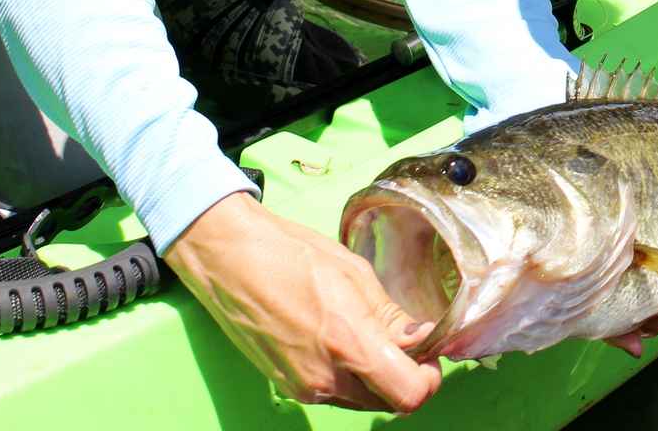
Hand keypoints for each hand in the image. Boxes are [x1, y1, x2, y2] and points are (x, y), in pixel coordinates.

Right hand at [164, 192, 442, 411]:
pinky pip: (335, 394)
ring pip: (363, 401)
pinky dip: (350, 377)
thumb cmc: (290, 254)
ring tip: (373, 337)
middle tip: (407, 343)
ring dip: (378, 379)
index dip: (428, 379)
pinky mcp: (287, 387)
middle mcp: (326, 377)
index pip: (408, 394)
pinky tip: (343, 342)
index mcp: (348, 343)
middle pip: (389, 402)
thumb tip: (421, 338)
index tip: (429, 354)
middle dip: (406, 377)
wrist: (228, 259)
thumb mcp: (353, 273)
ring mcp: (303, 387)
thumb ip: (390, 316)